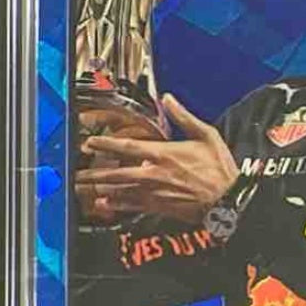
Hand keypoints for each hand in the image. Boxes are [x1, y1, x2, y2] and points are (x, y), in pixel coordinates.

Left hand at [76, 93, 238, 224]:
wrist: (228, 199)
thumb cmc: (219, 167)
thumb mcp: (206, 135)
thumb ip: (184, 117)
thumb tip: (169, 98)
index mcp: (164, 154)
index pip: (127, 148)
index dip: (105, 144)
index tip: (89, 143)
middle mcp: (154, 174)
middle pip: (116, 174)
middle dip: (94, 173)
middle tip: (77, 173)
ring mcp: (155, 193)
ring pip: (120, 191)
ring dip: (100, 189)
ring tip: (84, 187)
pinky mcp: (159, 207)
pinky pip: (132, 206)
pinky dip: (115, 205)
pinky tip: (103, 204)